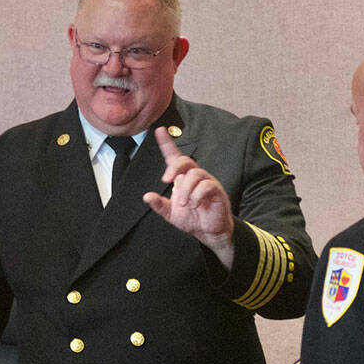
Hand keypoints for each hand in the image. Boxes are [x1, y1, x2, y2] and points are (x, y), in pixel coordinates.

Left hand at [143, 127, 235, 267]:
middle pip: (186, 160)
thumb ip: (159, 205)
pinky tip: (195, 205)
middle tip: (166, 181)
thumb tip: (146, 196)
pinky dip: (197, 196)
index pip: (174, 158)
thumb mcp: (171, 214)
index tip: (159, 130)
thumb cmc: (192, 219)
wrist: (208, 233)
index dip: (167, 144)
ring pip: (195, 174)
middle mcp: (195, 177)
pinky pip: (207, 185)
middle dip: (174, 168)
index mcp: (183, 179)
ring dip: (186, 189)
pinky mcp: (216, 190)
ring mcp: (207, 182)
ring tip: (183, 203)